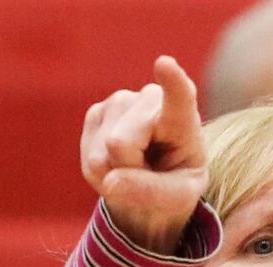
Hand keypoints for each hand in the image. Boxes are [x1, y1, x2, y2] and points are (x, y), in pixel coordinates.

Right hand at [81, 56, 207, 253]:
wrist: (156, 179)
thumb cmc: (177, 183)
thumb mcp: (179, 197)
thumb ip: (152, 192)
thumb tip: (111, 181)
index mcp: (183, 118)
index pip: (179, 97)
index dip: (171, 81)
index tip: (165, 64)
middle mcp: (149, 100)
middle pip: (120, 144)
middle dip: (129, 170)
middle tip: (150, 172)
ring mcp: (119, 103)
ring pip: (101, 155)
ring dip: (116, 174)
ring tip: (138, 168)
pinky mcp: (96, 113)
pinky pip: (90, 160)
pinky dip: (102, 174)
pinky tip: (119, 164)